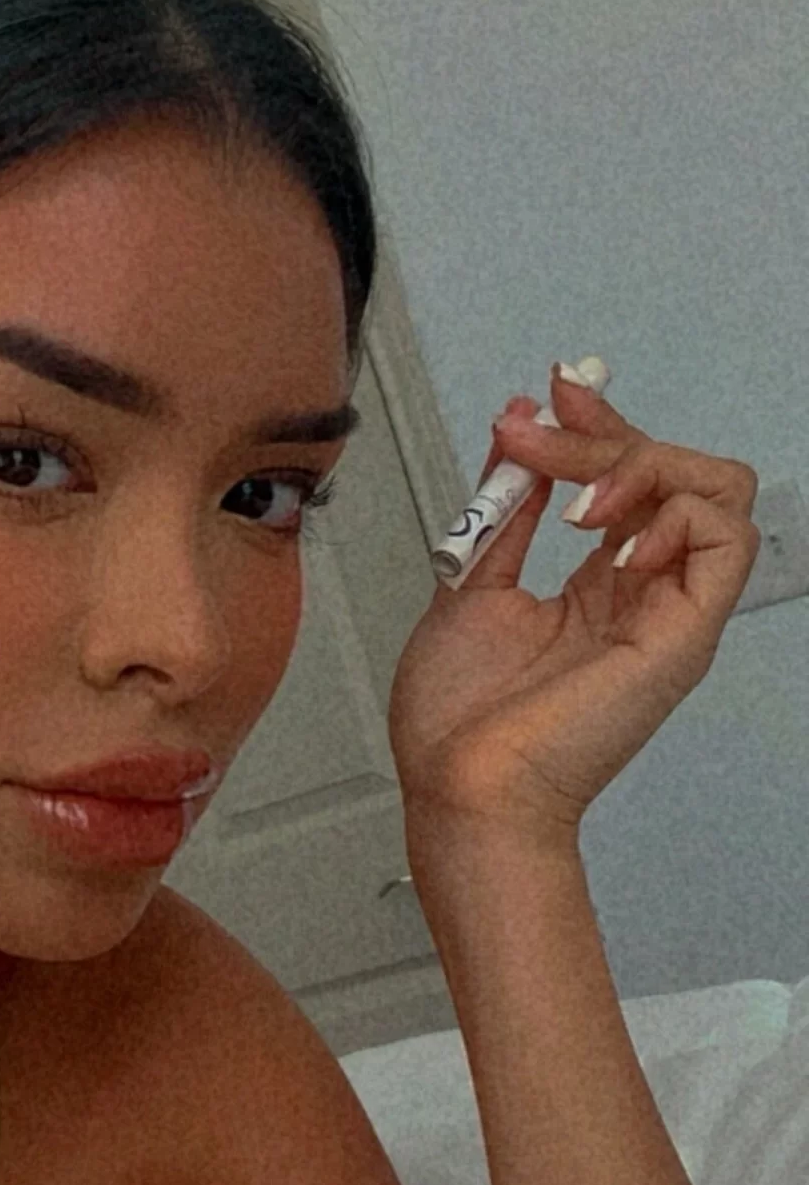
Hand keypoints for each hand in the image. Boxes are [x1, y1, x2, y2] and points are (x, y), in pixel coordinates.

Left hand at [387, 365, 760, 839]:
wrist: (458, 790)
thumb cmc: (458, 723)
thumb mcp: (469, 581)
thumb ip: (504, 509)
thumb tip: (517, 433)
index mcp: (599, 585)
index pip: (634, 477)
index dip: (598, 427)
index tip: (549, 393)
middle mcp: (642, 593)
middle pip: (680, 471)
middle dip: (608, 435)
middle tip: (542, 437)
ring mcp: (667, 614)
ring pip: (720, 492)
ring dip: (645, 466)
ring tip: (575, 501)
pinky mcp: (681, 636)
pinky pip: (726, 541)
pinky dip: (675, 512)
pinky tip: (610, 537)